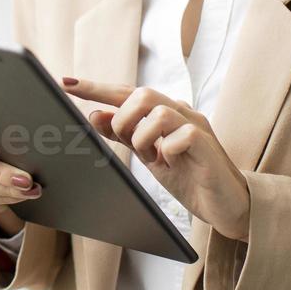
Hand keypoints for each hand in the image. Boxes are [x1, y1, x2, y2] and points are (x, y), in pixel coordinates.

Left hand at [64, 78, 251, 241]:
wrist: (225, 205)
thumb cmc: (188, 177)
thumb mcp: (148, 156)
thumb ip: (125, 135)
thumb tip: (95, 115)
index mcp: (164, 112)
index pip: (126, 93)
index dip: (97, 88)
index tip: (65, 83)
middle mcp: (180, 111)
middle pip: (141, 94)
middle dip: (122, 120)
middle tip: (129, 144)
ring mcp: (195, 125)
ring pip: (157, 111)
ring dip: (143, 138)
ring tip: (153, 158)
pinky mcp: (207, 143)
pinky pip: (179, 135)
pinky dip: (166, 151)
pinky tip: (172, 164)